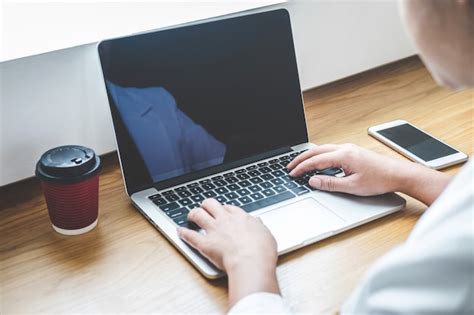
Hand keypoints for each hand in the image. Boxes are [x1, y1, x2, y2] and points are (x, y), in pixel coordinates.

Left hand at [177, 198, 279, 306]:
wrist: (250, 261)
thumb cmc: (261, 251)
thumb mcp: (266, 234)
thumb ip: (259, 227)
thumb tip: (257, 223)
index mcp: (240, 217)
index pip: (229, 207)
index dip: (224, 208)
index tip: (223, 211)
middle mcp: (225, 220)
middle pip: (211, 204)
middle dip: (206, 205)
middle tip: (205, 208)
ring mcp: (213, 230)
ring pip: (198, 214)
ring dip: (192, 214)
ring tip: (190, 216)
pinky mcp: (204, 243)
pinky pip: (190, 236)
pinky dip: (183, 233)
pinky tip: (179, 231)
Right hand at [287, 143, 450, 204]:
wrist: (399, 174)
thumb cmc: (379, 180)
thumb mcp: (352, 186)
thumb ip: (330, 183)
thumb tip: (313, 181)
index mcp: (343, 155)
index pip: (315, 160)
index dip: (302, 168)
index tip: (292, 174)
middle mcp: (345, 148)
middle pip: (316, 151)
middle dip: (301, 159)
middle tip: (290, 167)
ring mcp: (349, 148)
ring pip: (323, 149)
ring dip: (310, 156)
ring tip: (300, 164)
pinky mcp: (353, 151)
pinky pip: (331, 150)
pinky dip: (320, 155)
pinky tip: (318, 161)